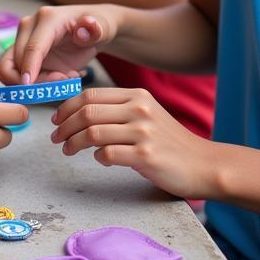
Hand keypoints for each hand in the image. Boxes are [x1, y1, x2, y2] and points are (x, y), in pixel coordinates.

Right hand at [0, 4, 118, 84]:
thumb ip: (97, 29)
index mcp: (47, 18)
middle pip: (17, 61)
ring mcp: (24, 39)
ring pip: (10, 69)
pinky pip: (16, 74)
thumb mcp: (105, 28)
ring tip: (60, 81)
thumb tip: (87, 25)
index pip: (32, 47)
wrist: (94, 30)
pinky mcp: (24, 53)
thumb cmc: (98, 27)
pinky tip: (56, 79)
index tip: (28, 87)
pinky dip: (32, 84)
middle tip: (64, 82)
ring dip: (31, 83)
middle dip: (37, 81)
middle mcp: (29, 26)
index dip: (28, 68)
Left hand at [51, 86, 215, 199]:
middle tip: (55, 137)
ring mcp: (143, 132)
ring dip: (73, 143)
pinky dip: (96, 157)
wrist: (204, 164)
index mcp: (136, 95)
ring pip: (92, 133)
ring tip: (67, 150)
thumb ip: (117, 109)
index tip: (56, 119)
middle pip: (87, 112)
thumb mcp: (146, 114)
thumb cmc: (169, 142)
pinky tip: (98, 159)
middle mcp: (139, 109)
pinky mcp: (146, 156)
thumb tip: (79, 113)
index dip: (67, 107)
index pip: (90, 95)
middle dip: (64, 126)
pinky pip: (108, 154)